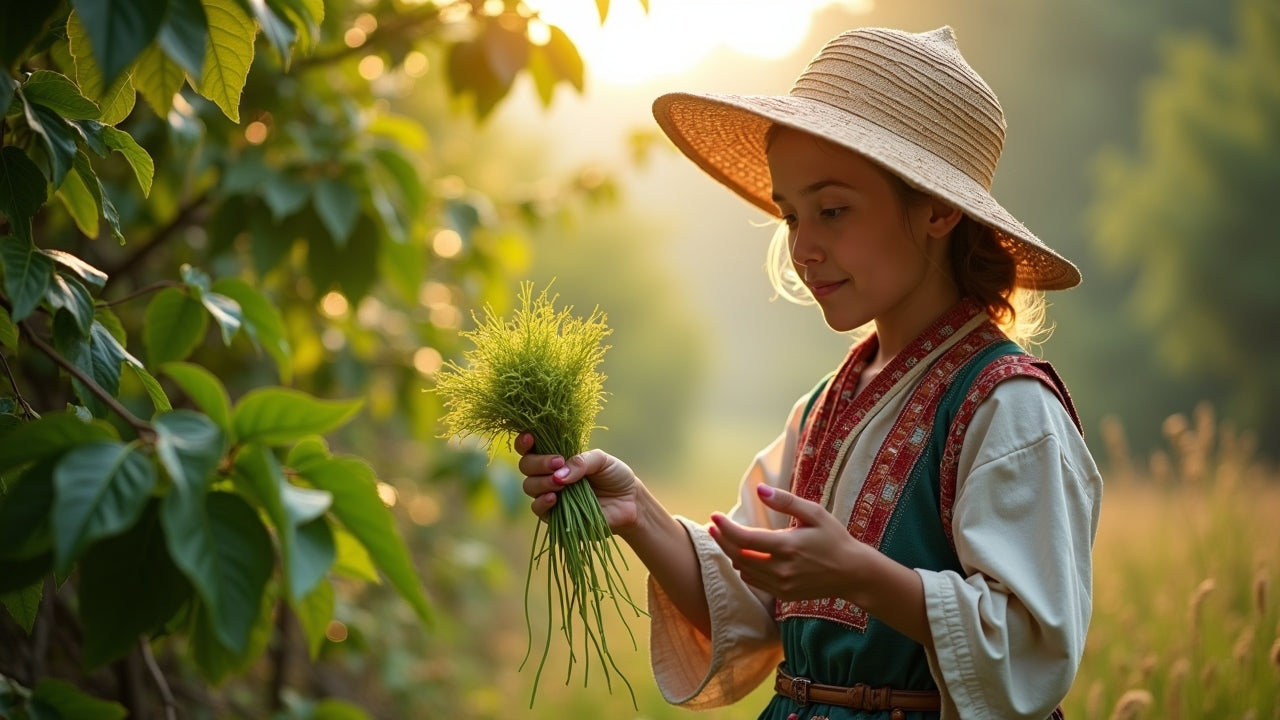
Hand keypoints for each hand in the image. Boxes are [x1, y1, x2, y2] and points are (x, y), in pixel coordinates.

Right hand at [515, 433, 640, 532]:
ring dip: (542, 482)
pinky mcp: (554, 515)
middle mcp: (549, 474)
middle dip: (538, 463)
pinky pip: (537, 509)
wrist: (628, 502)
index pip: (531, 447)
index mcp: (556, 456)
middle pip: (526, 466)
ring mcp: (550, 494)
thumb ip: (581, 462)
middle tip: (558, 462)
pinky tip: (555, 498)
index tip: (530, 438)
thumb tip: (559, 474)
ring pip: (529, 486)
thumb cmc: (614, 476)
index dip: (524, 442)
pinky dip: (542, 502)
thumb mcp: (601, 460)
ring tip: (561, 483)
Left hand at [708, 484, 868, 601]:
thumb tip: (760, 490)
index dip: (725, 528)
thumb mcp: (815, 513)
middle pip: (738, 555)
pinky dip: (744, 567)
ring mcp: (781, 585)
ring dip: (731, 553)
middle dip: (722, 540)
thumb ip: (786, 502)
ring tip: (724, 538)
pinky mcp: (783, 594)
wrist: (852, 573)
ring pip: (744, 569)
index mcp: (787, 546)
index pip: (744, 539)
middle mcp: (781, 569)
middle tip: (713, 526)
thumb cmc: (834, 538)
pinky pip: (754, 582)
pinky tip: (743, 556)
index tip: (715, 516)